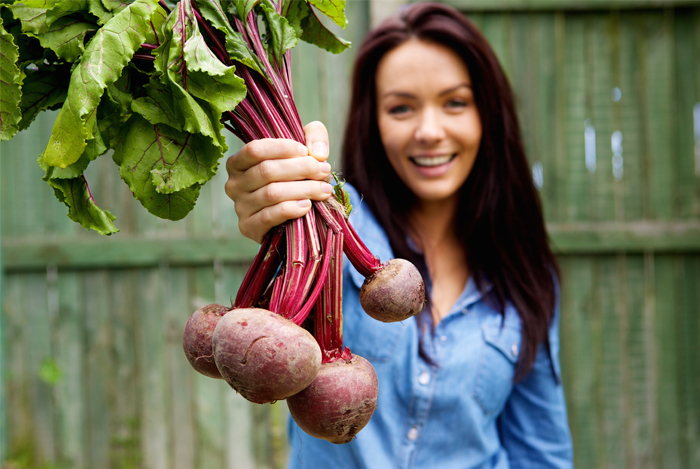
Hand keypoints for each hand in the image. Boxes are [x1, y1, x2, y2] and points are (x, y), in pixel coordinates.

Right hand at [225, 121, 332, 243]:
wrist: (291, 217)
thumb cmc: (294, 178)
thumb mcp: (304, 151)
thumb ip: (314, 137)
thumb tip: (317, 152)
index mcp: (239, 162)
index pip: (255, 150)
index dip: (283, 148)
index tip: (306, 152)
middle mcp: (234, 184)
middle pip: (267, 171)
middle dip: (301, 168)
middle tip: (323, 171)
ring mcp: (240, 207)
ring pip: (272, 193)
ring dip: (303, 189)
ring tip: (323, 190)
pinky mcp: (248, 227)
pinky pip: (270, 216)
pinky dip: (291, 209)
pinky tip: (307, 205)